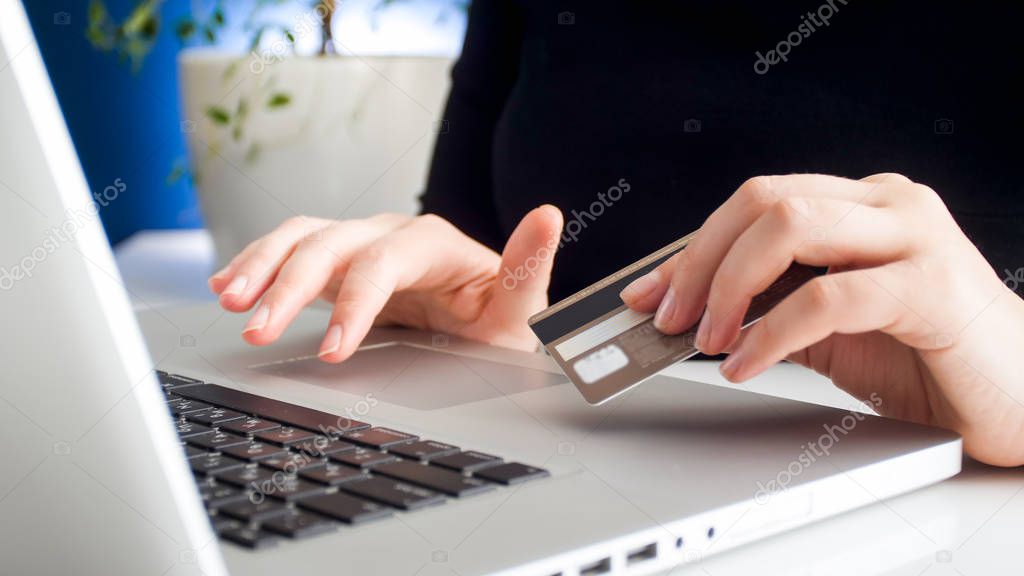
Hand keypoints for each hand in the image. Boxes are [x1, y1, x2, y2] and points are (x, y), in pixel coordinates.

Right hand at [209, 206, 562, 361]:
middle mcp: (391, 234)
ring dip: (261, 268)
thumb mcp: (521, 306)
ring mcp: (361, 244)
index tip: (334, 350)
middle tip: (257, 331)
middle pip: (329, 246)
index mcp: (433, 243)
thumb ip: (528, 265)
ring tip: (229, 301)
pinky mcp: (339, 262)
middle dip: (288, 288)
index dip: (354, 303)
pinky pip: (290, 252)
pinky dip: (258, 265)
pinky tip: (230, 285)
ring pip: (300, 238)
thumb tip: (548, 215)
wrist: (481, 328)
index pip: (382, 264)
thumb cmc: (500, 322)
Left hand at [620, 174, 1023, 465]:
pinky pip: (829, 296)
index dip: (692, 248)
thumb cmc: (927, 358)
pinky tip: (747, 363)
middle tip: (670, 318)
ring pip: (791, 225)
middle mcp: (885, 205)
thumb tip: (691, 313)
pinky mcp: (931, 285)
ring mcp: (912, 236)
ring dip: (730, 286)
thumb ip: (770, 309)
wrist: (1020, 396)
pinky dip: (773, 333)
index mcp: (859, 204)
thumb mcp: (829, 329)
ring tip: (708, 338)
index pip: (755, 203)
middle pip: (764, 199)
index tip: (645, 292)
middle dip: (701, 261)